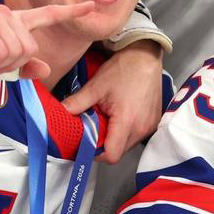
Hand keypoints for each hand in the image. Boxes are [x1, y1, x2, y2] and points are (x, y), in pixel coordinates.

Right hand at [0, 1, 93, 79]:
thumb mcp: (5, 64)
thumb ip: (26, 68)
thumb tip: (45, 69)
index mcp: (19, 22)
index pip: (49, 14)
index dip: (71, 12)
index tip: (91, 7)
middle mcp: (10, 15)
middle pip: (29, 49)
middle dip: (12, 64)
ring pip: (16, 52)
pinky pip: (0, 53)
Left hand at [61, 39, 163, 162]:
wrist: (145, 57)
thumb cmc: (123, 70)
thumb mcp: (96, 86)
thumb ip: (77, 103)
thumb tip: (60, 113)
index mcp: (127, 122)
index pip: (112, 155)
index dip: (97, 153)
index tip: (87, 143)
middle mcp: (141, 128)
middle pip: (119, 151)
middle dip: (104, 144)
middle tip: (94, 127)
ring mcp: (150, 126)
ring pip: (127, 145)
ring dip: (115, 137)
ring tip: (107, 119)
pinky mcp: (154, 123)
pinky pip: (136, 136)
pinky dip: (126, 131)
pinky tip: (120, 116)